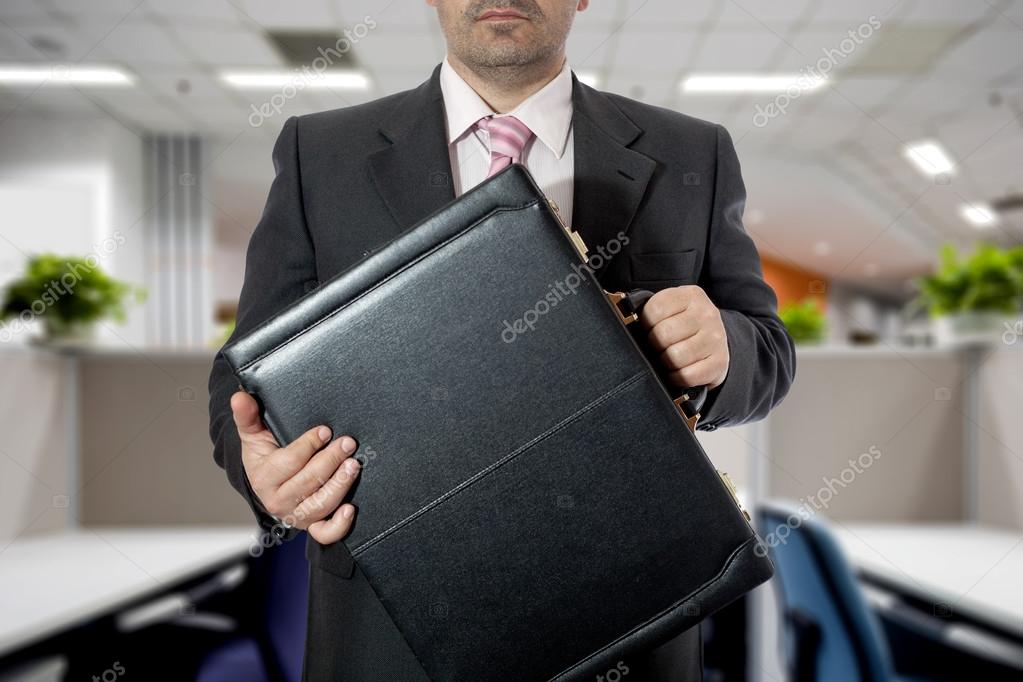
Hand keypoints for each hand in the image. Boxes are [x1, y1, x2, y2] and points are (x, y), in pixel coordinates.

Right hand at [231, 391, 359, 543]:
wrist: (268, 486)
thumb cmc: (264, 457)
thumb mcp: (253, 436)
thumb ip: (247, 416)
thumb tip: (240, 396)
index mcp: (264, 478)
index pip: (289, 462)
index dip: (308, 446)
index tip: (325, 431)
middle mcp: (278, 501)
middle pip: (308, 482)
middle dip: (330, 460)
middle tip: (348, 443)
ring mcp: (296, 515)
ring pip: (320, 504)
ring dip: (339, 485)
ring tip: (353, 466)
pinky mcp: (311, 524)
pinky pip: (325, 533)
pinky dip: (338, 525)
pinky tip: (350, 509)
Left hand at [639, 285, 729, 389]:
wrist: (718, 342)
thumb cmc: (685, 325)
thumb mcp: (673, 308)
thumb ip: (653, 309)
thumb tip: (624, 320)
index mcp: (691, 295)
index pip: (655, 309)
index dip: (645, 323)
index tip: (648, 328)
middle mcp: (706, 314)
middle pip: (663, 334)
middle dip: (654, 344)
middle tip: (657, 346)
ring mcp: (715, 338)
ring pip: (675, 356)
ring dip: (665, 362)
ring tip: (666, 358)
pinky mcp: (719, 362)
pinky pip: (687, 376)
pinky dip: (676, 377)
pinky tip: (676, 371)